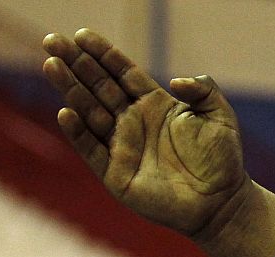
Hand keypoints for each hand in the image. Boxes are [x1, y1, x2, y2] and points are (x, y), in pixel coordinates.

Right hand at [41, 29, 246, 239]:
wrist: (222, 203)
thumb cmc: (222, 160)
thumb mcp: (221, 117)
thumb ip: (204, 90)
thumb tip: (177, 81)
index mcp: (154, 104)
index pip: (122, 73)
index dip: (102, 54)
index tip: (82, 36)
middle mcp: (133, 122)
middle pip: (98, 87)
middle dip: (76, 64)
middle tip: (53, 41)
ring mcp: (122, 147)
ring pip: (89, 112)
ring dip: (70, 89)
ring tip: (52, 65)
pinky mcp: (116, 174)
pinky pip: (92, 149)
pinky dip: (78, 132)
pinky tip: (67, 112)